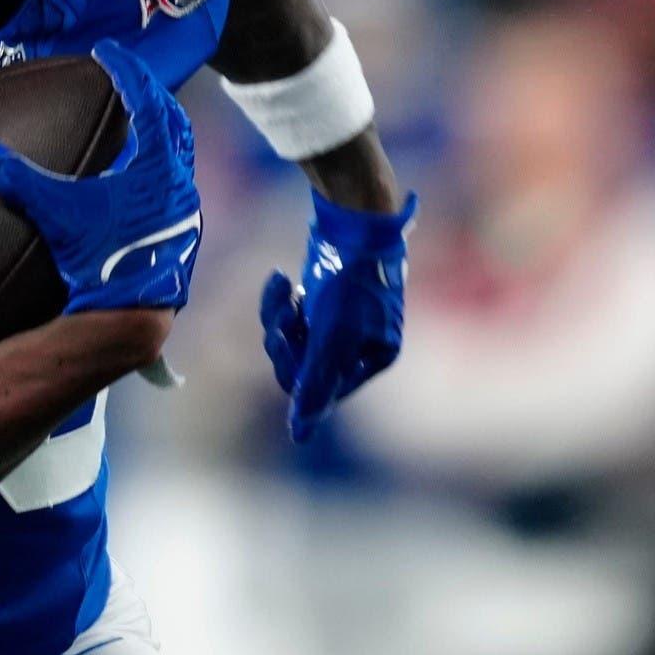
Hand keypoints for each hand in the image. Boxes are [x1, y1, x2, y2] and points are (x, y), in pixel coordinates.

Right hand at [0, 42, 201, 314]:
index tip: (108, 51)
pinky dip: (160, 165)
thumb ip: (17, 178)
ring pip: (180, 153)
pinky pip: (175, 182)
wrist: (134, 311)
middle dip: (151, 95)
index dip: (127, 70)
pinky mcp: (181, 231)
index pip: (146, 98)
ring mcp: (185, 208)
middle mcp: (178, 180)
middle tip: (129, 80)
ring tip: (139, 121)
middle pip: (173, 120)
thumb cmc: (102, 259)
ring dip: (160, 131)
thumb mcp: (56, 213)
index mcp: (155, 164)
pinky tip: (139, 178)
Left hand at [263, 189, 415, 442]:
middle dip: (285, 343)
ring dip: (278, 319)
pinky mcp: (320, 299)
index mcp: (375, 357)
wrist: (353, 217)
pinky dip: (279, 301)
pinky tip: (280, 278)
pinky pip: (289, 317)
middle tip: (284, 317)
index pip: (324, 391)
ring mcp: (339, 321)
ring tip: (282, 291)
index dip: (299, 372)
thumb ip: (315, 385)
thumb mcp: (332, 336)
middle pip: (303, 369)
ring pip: (291, 342)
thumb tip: (299, 436)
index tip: (291, 341)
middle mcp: (360, 344)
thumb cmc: (350, 279)